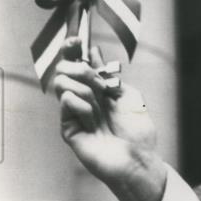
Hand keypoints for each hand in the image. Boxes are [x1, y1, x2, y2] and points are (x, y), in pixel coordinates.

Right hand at [53, 37, 164, 200]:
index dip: (72, 50)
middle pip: (65, 69)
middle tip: (100, 86)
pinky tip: (94, 120)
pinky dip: (84, 106)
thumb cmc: (138, 133)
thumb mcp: (129, 96)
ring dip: (86, 89)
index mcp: (97, 90)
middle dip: (82, 70)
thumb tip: (93, 53)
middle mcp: (83, 99)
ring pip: (63, 83)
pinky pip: (67, 102)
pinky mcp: (68, 128)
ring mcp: (74, 113)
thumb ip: (109, 76)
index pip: (77, 64)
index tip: (75, 41)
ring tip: (100, 107)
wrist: (138, 159)